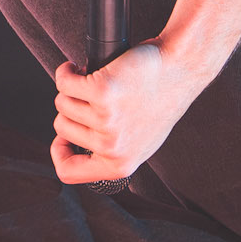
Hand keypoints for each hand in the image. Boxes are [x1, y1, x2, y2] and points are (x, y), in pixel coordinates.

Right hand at [50, 44, 200, 187]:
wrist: (179, 69)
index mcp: (120, 164)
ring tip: (94, 81)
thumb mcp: (140, 140)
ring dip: (73, 89)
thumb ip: (112, 151)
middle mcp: (112, 147)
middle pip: (62, 127)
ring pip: (63, 103)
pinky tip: (79, 69)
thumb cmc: (162, 99)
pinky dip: (67, 72)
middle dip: (73, 109)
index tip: (64, 136)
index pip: (69, 172)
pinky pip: (65, 83)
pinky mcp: (102, 92)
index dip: (60, 152)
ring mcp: (107, 120)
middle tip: (93, 97)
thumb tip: (80, 150)